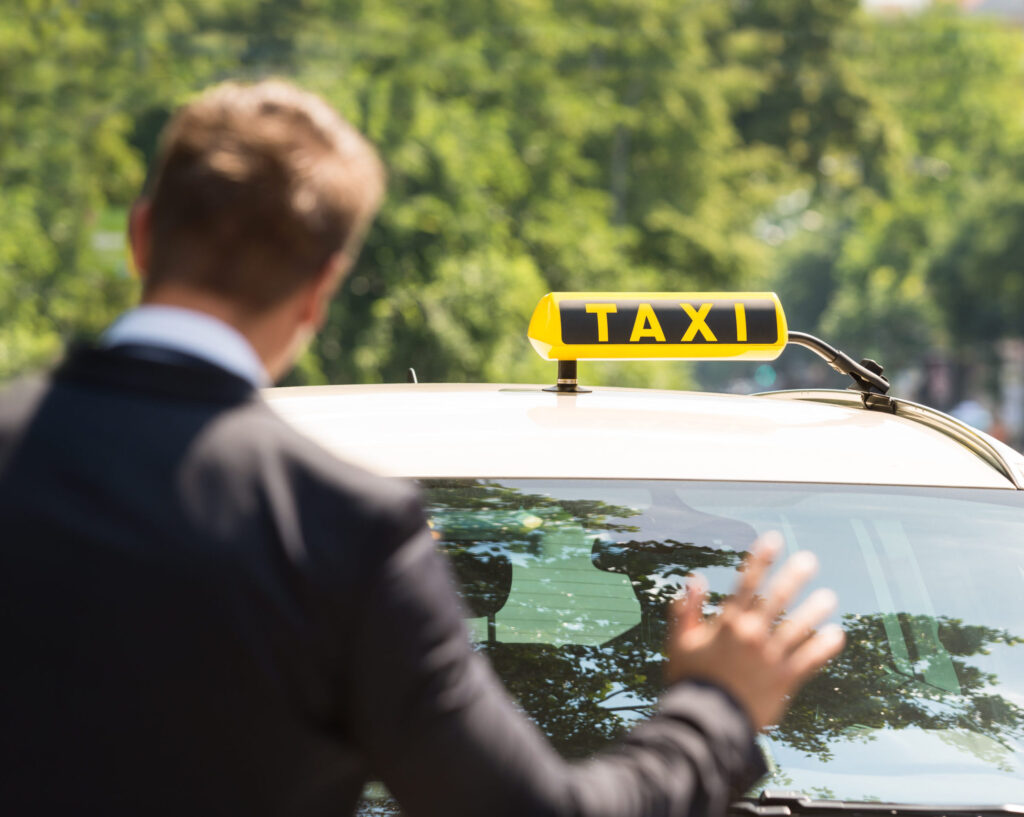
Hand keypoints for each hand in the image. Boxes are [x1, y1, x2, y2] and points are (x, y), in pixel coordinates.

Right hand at [665, 532, 844, 730]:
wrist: (705, 721)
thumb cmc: (689, 680)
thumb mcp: (679, 642)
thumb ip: (686, 609)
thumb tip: (694, 578)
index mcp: (727, 623)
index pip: (746, 583)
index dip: (760, 559)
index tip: (773, 539)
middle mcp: (752, 635)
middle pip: (778, 598)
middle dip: (794, 576)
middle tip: (809, 560)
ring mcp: (770, 657)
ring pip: (798, 626)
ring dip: (815, 610)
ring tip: (828, 597)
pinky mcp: (784, 679)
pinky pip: (809, 659)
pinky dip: (823, 646)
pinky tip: (836, 634)